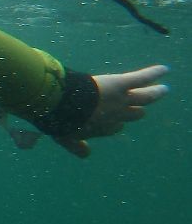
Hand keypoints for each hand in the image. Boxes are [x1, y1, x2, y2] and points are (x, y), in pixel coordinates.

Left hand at [52, 64, 169, 157]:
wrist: (60, 103)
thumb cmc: (59, 121)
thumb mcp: (65, 138)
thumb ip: (75, 146)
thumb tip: (86, 154)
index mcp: (101, 128)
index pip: (114, 127)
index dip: (114, 124)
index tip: (114, 123)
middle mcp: (115, 115)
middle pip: (133, 114)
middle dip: (136, 112)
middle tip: (142, 109)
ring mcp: (120, 99)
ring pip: (144, 97)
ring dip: (154, 93)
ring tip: (163, 89)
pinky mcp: (120, 84)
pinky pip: (141, 79)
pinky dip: (153, 73)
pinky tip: (164, 69)